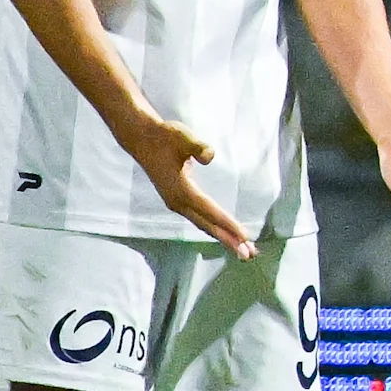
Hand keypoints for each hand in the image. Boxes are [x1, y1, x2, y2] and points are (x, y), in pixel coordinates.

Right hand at [127, 111, 255, 261]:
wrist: (142, 139)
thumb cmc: (164, 136)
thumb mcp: (182, 136)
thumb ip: (197, 146)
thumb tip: (210, 156)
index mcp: (181, 190)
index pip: (210, 211)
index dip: (228, 224)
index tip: (245, 237)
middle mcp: (178, 202)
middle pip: (208, 225)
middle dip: (228, 240)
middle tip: (249, 254)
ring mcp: (176, 203)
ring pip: (203, 225)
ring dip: (222, 237)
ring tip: (242, 250)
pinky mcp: (176, 200)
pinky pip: (199, 219)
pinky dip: (213, 228)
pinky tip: (223, 233)